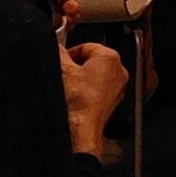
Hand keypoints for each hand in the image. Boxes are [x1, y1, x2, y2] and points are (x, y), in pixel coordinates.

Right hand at [60, 41, 128, 155]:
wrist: (80, 131)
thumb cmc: (77, 103)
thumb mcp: (62, 69)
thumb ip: (59, 51)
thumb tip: (57, 47)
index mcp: (110, 57)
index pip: (86, 46)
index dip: (70, 53)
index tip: (61, 59)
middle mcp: (118, 72)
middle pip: (92, 60)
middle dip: (76, 66)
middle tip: (64, 74)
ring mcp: (117, 88)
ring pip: (95, 76)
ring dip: (81, 80)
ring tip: (69, 88)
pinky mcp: (111, 103)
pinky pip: (98, 91)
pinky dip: (87, 92)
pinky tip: (76, 99)